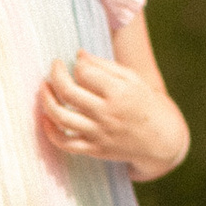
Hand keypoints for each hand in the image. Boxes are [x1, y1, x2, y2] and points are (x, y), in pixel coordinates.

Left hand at [38, 48, 183, 173]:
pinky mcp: (94, 149)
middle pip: (68, 92)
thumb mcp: (132, 79)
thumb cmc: (145, 103)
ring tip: (44, 87)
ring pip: (61, 117)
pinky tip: (46, 118)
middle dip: (55, 75)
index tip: (73, 62)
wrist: (161, 139)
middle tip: (54, 66)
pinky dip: (50, 132)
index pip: (84, 73)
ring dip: (46, 99)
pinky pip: (65, 143)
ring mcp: (98, 133)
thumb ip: (104, 66)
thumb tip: (78, 55)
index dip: (75, 65)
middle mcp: (107, 113)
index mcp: (118, 92)